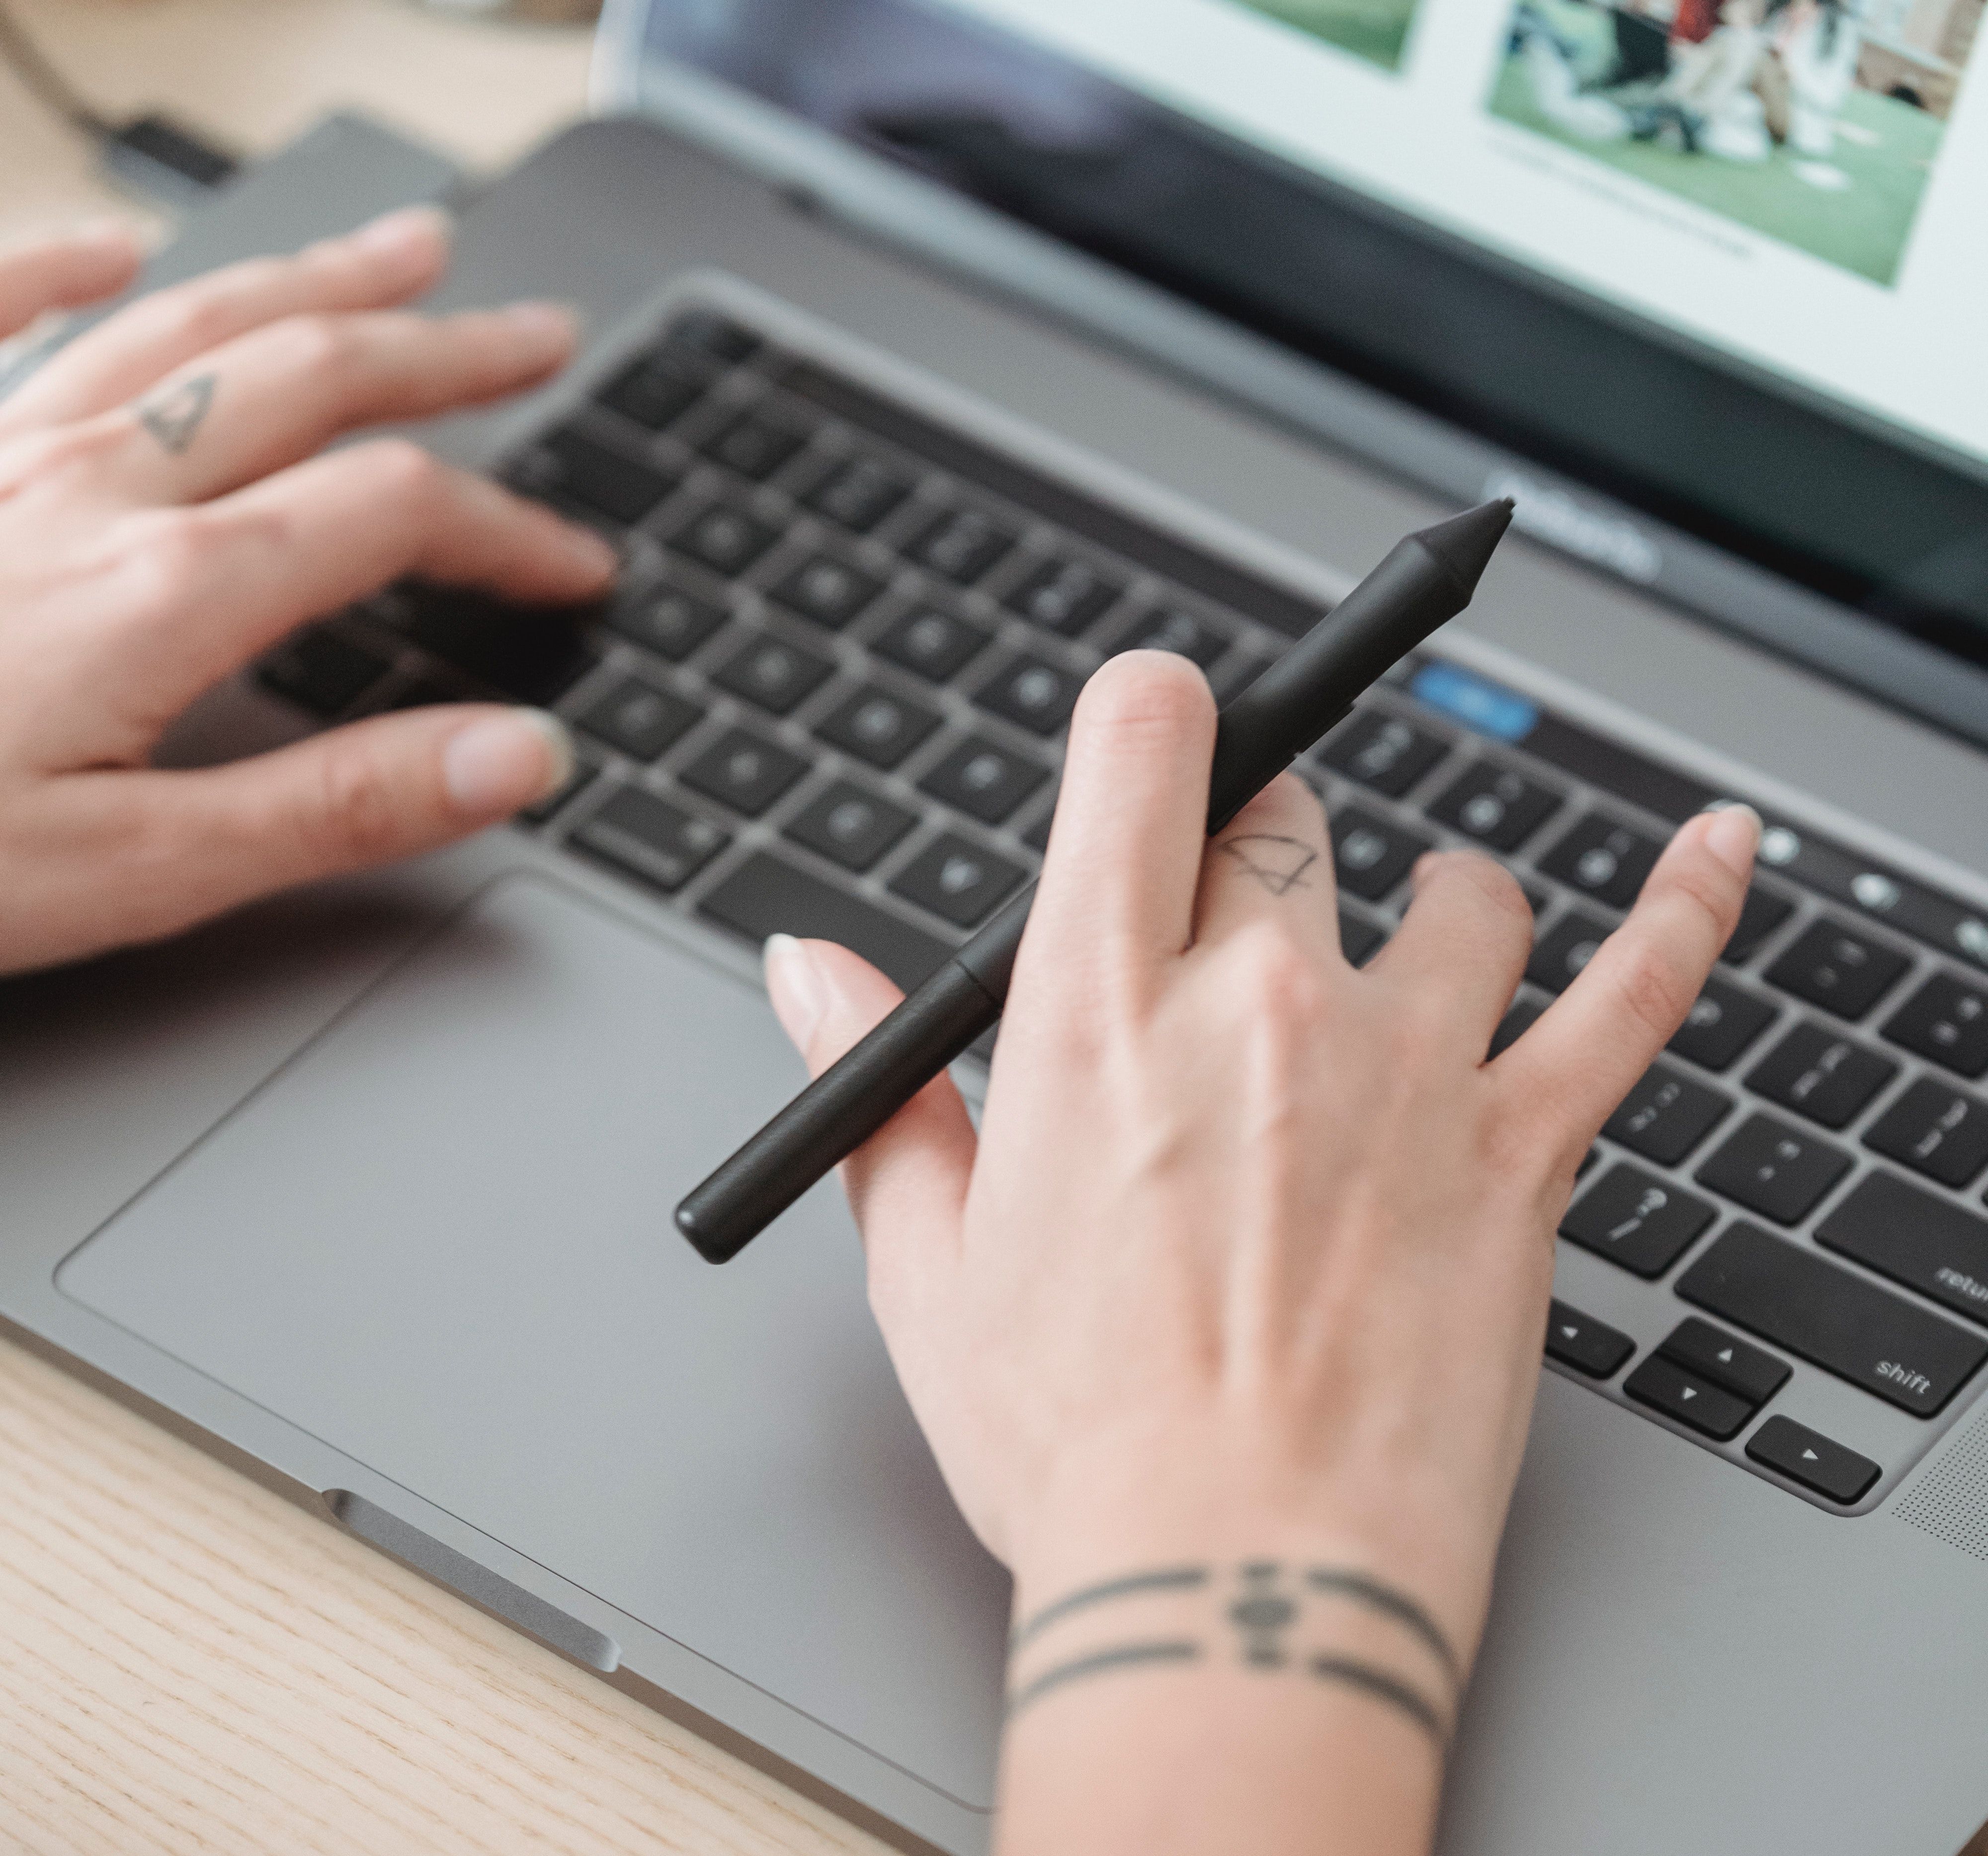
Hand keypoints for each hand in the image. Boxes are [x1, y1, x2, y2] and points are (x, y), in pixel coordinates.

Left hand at [0, 209, 616, 976]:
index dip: (513, 531)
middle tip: (541, 336)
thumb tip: (519, 754)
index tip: (577, 569)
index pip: (397, 514)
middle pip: (308, 377)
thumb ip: (344, 803)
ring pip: (180, 323)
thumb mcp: (148, 871)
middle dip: (447, 352)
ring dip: (308, 279)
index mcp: (166, 591)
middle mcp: (88, 491)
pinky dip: (57, 260)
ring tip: (405, 251)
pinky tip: (117, 238)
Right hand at [767, 651, 1757, 1853]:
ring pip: (1456, 895)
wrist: (1239, 1588)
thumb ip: (878, 1086)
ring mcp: (1407, 1069)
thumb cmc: (1080, 1446)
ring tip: (1420, 947)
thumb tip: (808, 973)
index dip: (1160, 710)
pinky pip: (1633, 991)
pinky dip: (1684, 904)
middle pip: (1287, 817)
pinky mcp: (1520, 1151)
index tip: (1163, 733)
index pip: (1147, 747)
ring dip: (1431, 904)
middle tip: (1241, 937)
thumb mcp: (931, 1262)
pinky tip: (1718, 848)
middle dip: (1259, 853)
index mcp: (1102, 1015)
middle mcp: (1261, 1006)